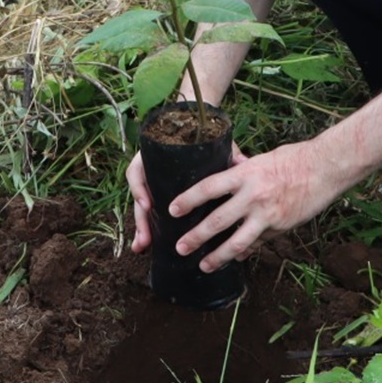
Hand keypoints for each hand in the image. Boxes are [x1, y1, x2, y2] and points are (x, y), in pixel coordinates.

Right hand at [126, 141, 248, 254]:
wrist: (198, 135)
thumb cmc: (204, 141)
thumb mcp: (212, 143)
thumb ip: (224, 151)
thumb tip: (242, 161)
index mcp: (158, 155)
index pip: (139, 169)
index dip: (139, 188)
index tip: (148, 205)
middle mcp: (151, 170)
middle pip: (140, 196)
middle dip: (141, 219)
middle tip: (145, 239)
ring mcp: (153, 185)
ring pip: (142, 208)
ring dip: (142, 229)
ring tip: (142, 247)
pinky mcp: (159, 197)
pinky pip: (151, 213)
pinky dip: (148, 230)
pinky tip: (146, 246)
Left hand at [166, 140, 347, 272]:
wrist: (326, 167)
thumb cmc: (294, 158)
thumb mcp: (262, 161)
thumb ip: (242, 175)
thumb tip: (226, 184)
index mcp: (245, 174)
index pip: (208, 187)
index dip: (188, 200)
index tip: (172, 210)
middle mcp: (253, 195)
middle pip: (217, 220)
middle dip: (196, 237)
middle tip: (180, 247)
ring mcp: (268, 214)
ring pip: (237, 242)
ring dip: (218, 256)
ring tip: (204, 265)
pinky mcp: (281, 227)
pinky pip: (258, 242)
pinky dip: (245, 251)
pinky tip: (236, 258)